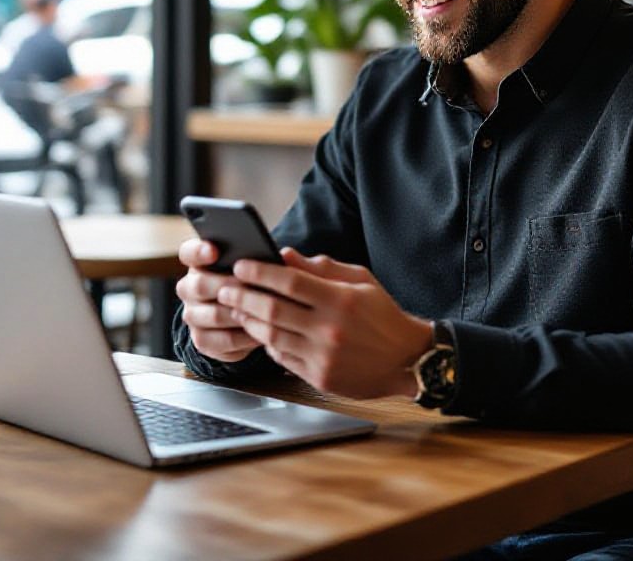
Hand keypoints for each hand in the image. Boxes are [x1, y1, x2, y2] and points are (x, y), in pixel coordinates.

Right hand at [176, 237, 261, 363]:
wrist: (243, 314)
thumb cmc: (252, 280)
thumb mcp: (254, 265)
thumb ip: (260, 257)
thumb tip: (284, 255)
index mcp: (198, 262)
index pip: (188, 252)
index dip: (199, 251)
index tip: (214, 251)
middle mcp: (189, 288)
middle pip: (199, 286)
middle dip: (228, 285)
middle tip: (251, 285)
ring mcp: (193, 315)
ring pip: (213, 315)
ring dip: (240, 313)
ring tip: (264, 309)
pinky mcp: (203, 340)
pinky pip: (223, 340)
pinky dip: (245, 336)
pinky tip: (262, 331)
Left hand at [217, 247, 433, 398]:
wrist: (407, 359)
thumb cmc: (382, 314)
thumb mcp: (360, 280)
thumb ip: (321, 268)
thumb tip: (285, 255)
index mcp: (340, 299)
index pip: (290, 282)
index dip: (261, 272)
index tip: (241, 265)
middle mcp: (329, 329)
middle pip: (273, 309)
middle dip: (243, 296)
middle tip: (225, 287)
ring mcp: (323, 356)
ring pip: (271, 335)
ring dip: (249, 320)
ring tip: (235, 308)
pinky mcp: (319, 377)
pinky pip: (281, 357)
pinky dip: (267, 342)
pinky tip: (261, 331)